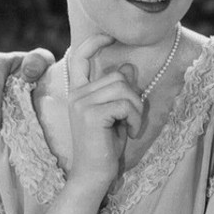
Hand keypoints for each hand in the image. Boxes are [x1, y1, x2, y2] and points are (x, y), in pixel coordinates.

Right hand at [65, 35, 143, 193]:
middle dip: (134, 96)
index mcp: (78, 92)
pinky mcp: (91, 114)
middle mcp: (76, 94)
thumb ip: (119, 91)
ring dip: (136, 108)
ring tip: (132, 126)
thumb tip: (128, 66)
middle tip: (132, 119)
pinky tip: (131, 133)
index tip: (110, 37)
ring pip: (123, 87)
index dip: (94, 42)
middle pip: (117, 76)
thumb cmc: (105, 147)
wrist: (93, 176)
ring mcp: (81, 103)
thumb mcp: (116, 114)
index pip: (80, 57)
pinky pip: (125, 103)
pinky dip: (135, 118)